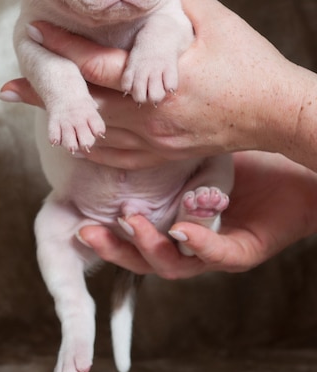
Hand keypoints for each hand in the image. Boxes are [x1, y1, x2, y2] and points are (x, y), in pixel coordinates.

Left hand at [0, 0, 300, 167]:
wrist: (278, 112)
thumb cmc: (251, 63)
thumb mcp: (214, 20)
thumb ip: (172, 6)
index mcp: (162, 79)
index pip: (98, 63)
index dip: (63, 45)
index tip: (35, 29)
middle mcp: (152, 115)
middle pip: (87, 104)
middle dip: (46, 93)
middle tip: (8, 88)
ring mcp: (157, 141)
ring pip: (97, 135)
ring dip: (63, 122)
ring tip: (34, 115)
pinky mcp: (165, 156)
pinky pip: (117, 159)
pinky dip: (92, 149)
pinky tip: (74, 142)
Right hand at [76, 151, 316, 276]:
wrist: (295, 171)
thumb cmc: (244, 155)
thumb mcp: (193, 145)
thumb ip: (157, 137)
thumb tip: (120, 106)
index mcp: (169, 220)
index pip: (127, 229)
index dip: (102, 224)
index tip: (75, 214)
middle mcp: (187, 242)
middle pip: (140, 255)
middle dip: (113, 248)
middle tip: (87, 233)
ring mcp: (214, 250)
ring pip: (173, 265)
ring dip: (148, 247)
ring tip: (129, 224)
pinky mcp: (244, 251)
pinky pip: (219, 255)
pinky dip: (199, 244)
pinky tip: (182, 229)